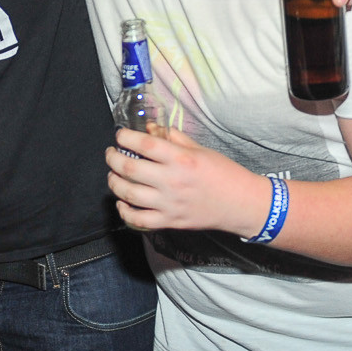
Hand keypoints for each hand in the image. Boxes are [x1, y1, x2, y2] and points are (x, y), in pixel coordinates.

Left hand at [106, 125, 271, 234]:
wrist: (241, 203)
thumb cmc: (223, 173)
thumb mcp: (201, 149)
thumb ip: (174, 138)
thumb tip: (149, 129)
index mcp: (181, 159)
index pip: (144, 144)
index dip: (125, 137)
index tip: (120, 135)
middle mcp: (172, 181)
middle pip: (130, 168)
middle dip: (113, 158)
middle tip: (111, 153)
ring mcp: (169, 204)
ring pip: (128, 194)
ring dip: (114, 183)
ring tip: (113, 175)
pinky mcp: (169, 221)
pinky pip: (138, 219)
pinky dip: (124, 211)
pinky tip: (122, 202)